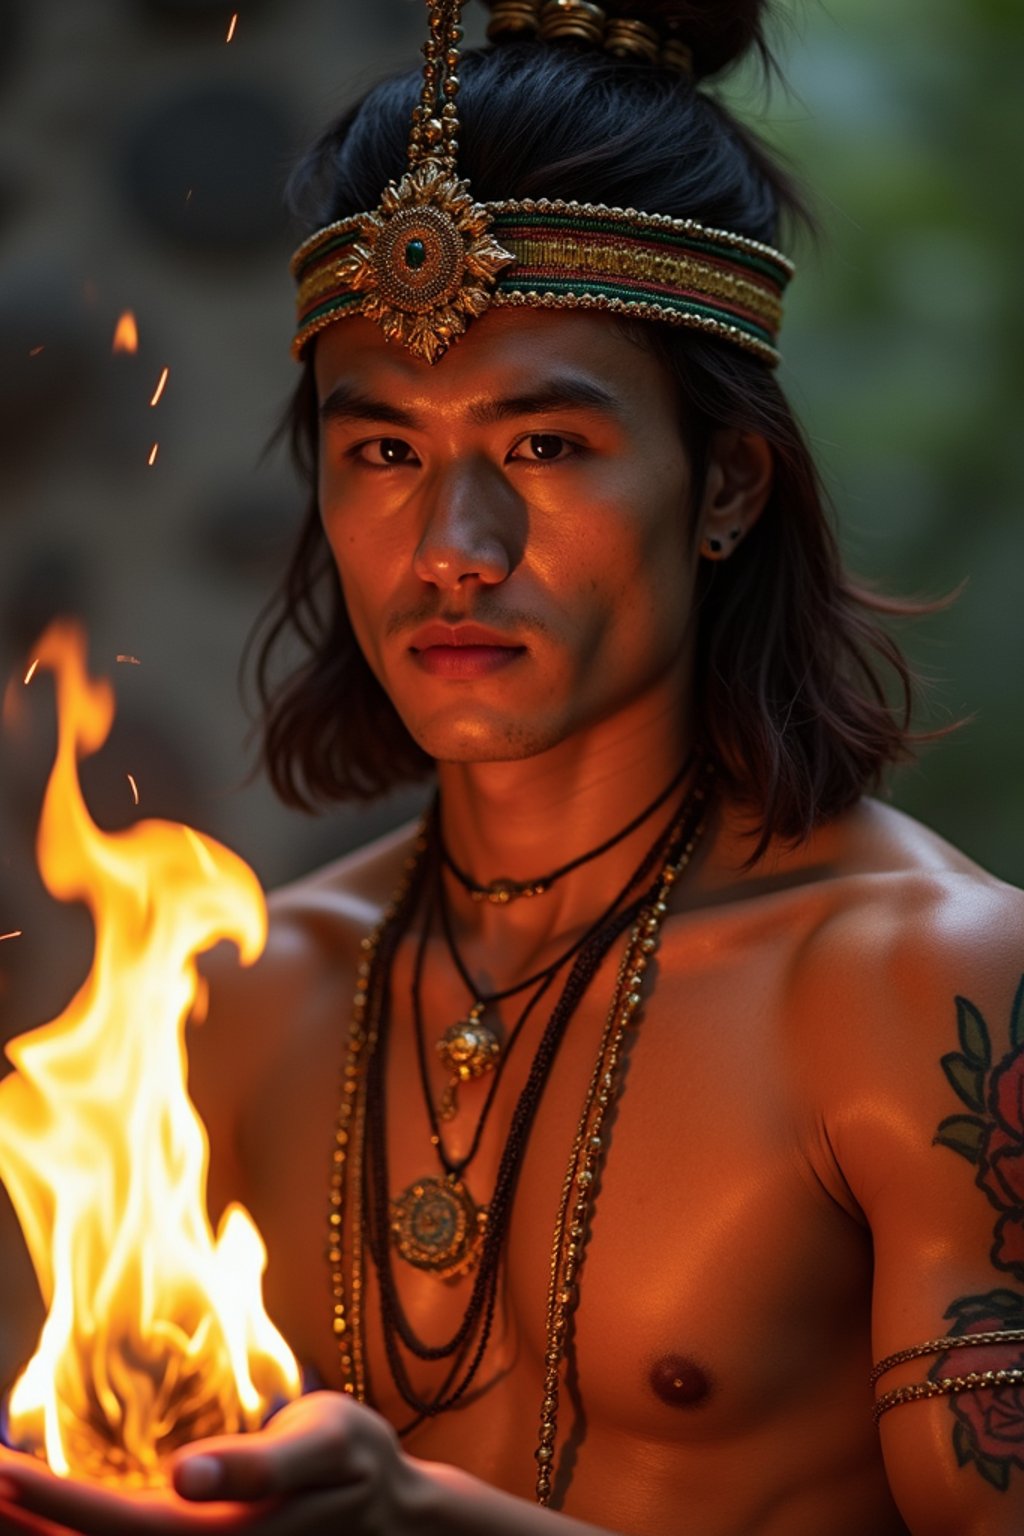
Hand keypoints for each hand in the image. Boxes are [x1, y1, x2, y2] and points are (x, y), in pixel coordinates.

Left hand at [0, 1392, 422, 1535]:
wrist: (397, 1518)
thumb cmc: (360, 1466)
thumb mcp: (328, 1444)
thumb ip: (259, 1465)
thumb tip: (184, 1474)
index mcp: (222, 1532)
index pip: (115, 1523)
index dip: (52, 1501)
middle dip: (27, 1521)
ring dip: (40, 1533)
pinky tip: (45, 1519)